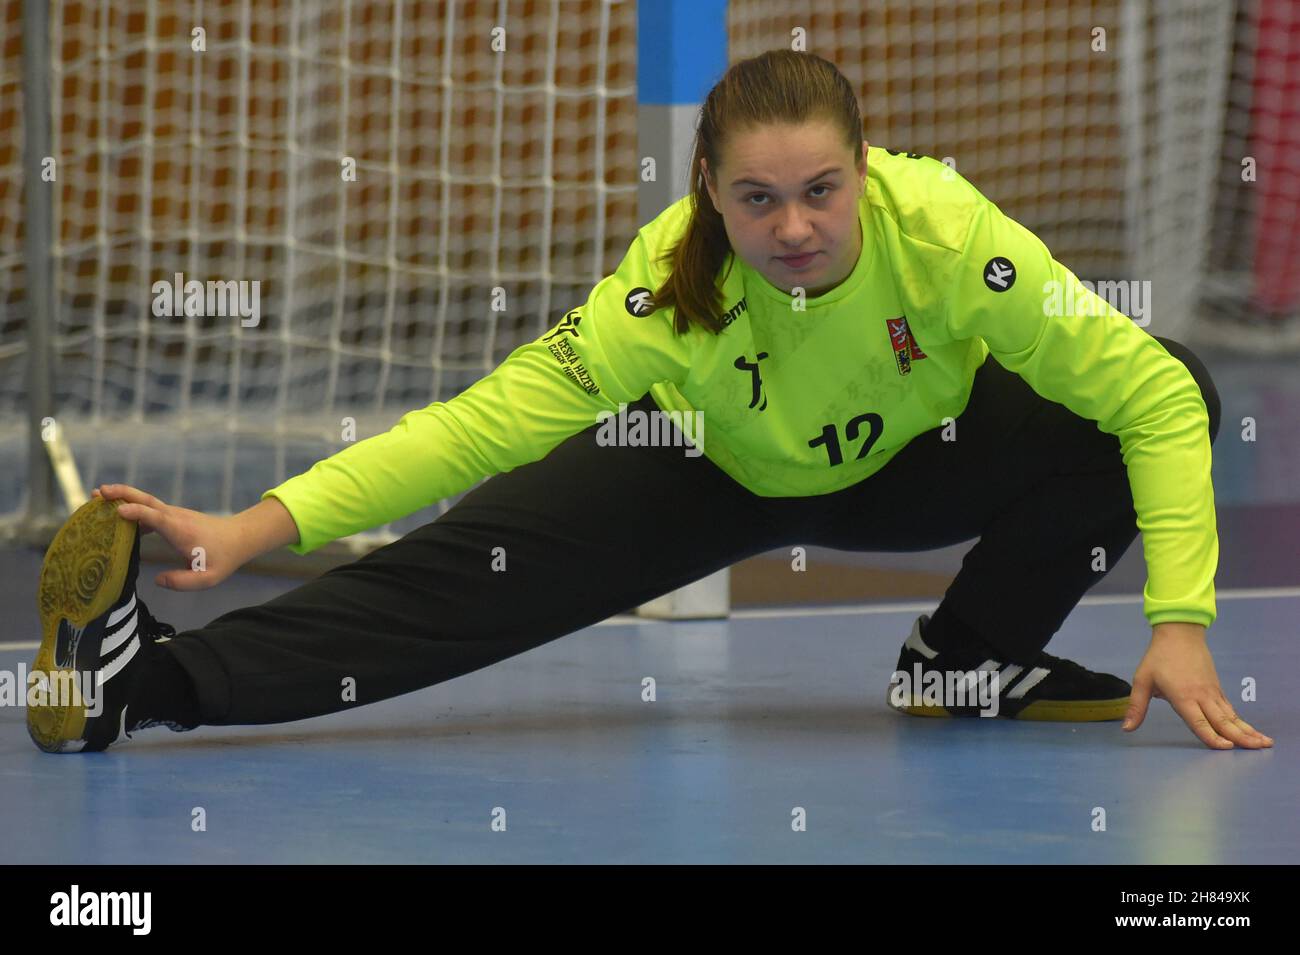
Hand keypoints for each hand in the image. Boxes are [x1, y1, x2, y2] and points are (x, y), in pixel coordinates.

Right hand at [91, 484, 250, 590]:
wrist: (239, 538)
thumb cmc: (224, 558)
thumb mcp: (208, 577)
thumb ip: (182, 582)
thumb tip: (156, 581)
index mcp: (181, 530)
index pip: (157, 517)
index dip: (138, 514)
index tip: (118, 511)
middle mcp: (175, 517)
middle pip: (147, 501)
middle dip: (123, 494)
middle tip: (99, 491)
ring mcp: (173, 515)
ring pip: (146, 502)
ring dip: (123, 497)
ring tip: (97, 497)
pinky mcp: (172, 517)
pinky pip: (148, 509)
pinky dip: (132, 508)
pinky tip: (116, 514)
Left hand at [1123, 621, 1272, 749]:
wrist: (1180, 633)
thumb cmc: (1158, 657)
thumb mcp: (1142, 680)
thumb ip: (1136, 706)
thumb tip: (1126, 728)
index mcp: (1183, 696)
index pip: (1199, 722)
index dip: (1212, 736)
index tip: (1226, 748)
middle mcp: (1202, 696)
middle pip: (1223, 721)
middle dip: (1241, 737)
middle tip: (1258, 750)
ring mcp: (1212, 692)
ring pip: (1231, 716)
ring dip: (1248, 730)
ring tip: (1264, 743)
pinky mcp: (1217, 688)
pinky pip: (1230, 709)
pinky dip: (1241, 721)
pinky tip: (1249, 730)